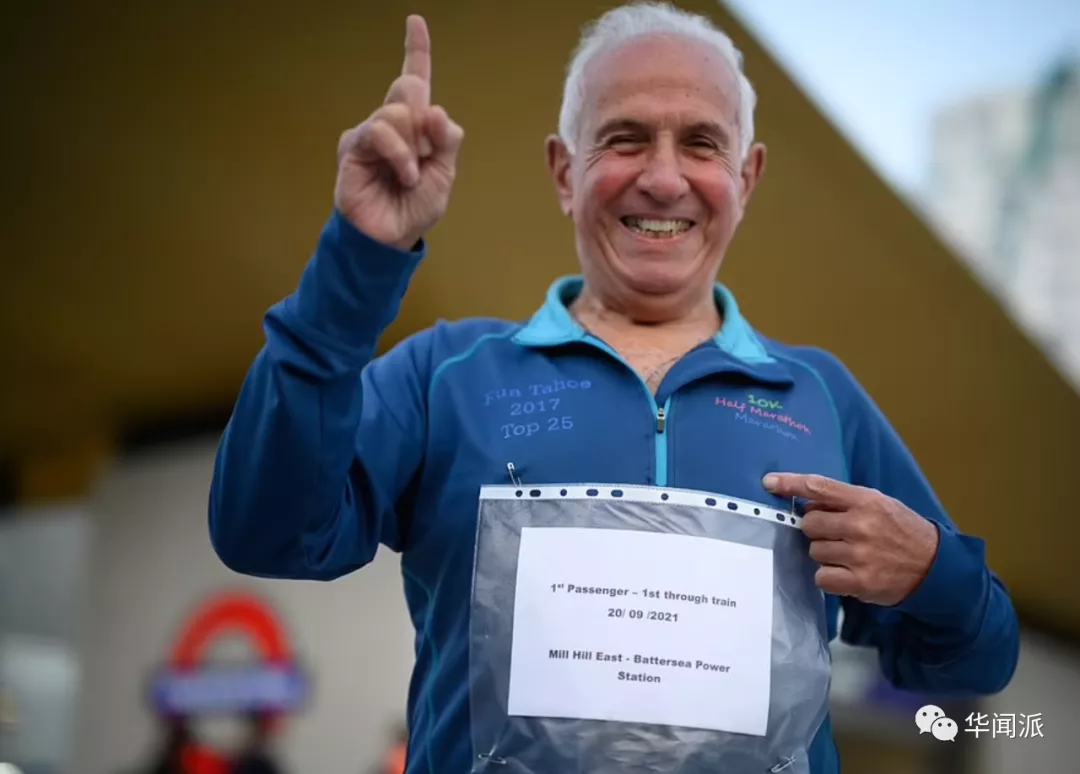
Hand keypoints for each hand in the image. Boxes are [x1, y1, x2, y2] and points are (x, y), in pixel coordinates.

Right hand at [334, 15, 464, 250]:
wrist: (391, 237)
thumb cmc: (415, 208)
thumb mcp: (445, 174)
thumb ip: (446, 140)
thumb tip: (434, 108)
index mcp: (416, 126)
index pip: (416, 80)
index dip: (416, 50)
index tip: (415, 21)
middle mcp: (392, 123)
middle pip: (410, 88)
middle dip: (424, 122)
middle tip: (425, 156)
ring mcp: (371, 132)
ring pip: (398, 112)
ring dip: (413, 147)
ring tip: (410, 175)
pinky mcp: (354, 145)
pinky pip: (381, 130)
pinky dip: (399, 154)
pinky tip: (404, 175)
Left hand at [762, 473, 939, 605]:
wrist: (935, 567)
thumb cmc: (901, 530)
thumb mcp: (879, 504)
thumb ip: (845, 502)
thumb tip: (808, 504)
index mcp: (866, 501)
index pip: (819, 487)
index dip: (790, 483)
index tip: (769, 483)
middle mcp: (862, 525)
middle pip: (810, 524)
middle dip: (816, 529)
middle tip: (835, 534)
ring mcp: (860, 555)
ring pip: (815, 551)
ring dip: (824, 554)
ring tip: (847, 555)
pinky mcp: (860, 582)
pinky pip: (822, 577)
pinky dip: (828, 577)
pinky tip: (845, 573)